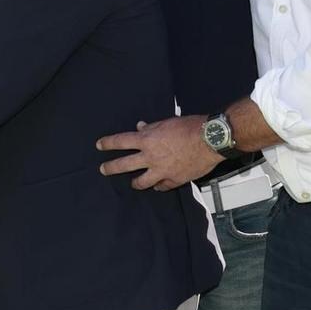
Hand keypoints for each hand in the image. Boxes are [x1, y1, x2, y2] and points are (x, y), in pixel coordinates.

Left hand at [96, 115, 219, 190]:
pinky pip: (162, 186)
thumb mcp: (167, 123)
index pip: (121, 141)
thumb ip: (151, 128)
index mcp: (147, 140)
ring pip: (141, 182)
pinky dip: (159, 186)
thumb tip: (140, 127)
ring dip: (135, 183)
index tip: (99, 145)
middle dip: (111, 168)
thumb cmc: (190, 127)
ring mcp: (162, 171)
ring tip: (133, 184)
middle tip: (103, 170)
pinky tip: (158, 186)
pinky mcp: (174, 180)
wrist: (211, 140)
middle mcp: (151, 157)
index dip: (108, 143)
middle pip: (124, 165)